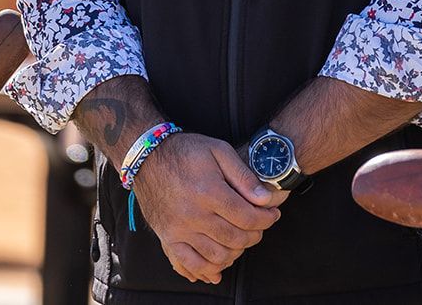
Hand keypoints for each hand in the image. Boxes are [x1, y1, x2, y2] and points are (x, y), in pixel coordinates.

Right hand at [130, 132, 283, 283]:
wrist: (148, 157)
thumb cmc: (185, 151)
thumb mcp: (219, 150)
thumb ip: (244, 176)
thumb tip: (266, 199)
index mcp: (209, 191)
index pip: (247, 217)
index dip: (266, 219)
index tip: (273, 215)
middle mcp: (194, 215)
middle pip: (235, 238)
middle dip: (255, 235)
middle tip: (259, 226)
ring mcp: (179, 230)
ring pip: (217, 256)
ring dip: (236, 252)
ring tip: (241, 240)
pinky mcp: (168, 238)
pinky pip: (189, 264)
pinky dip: (207, 270)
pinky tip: (218, 266)